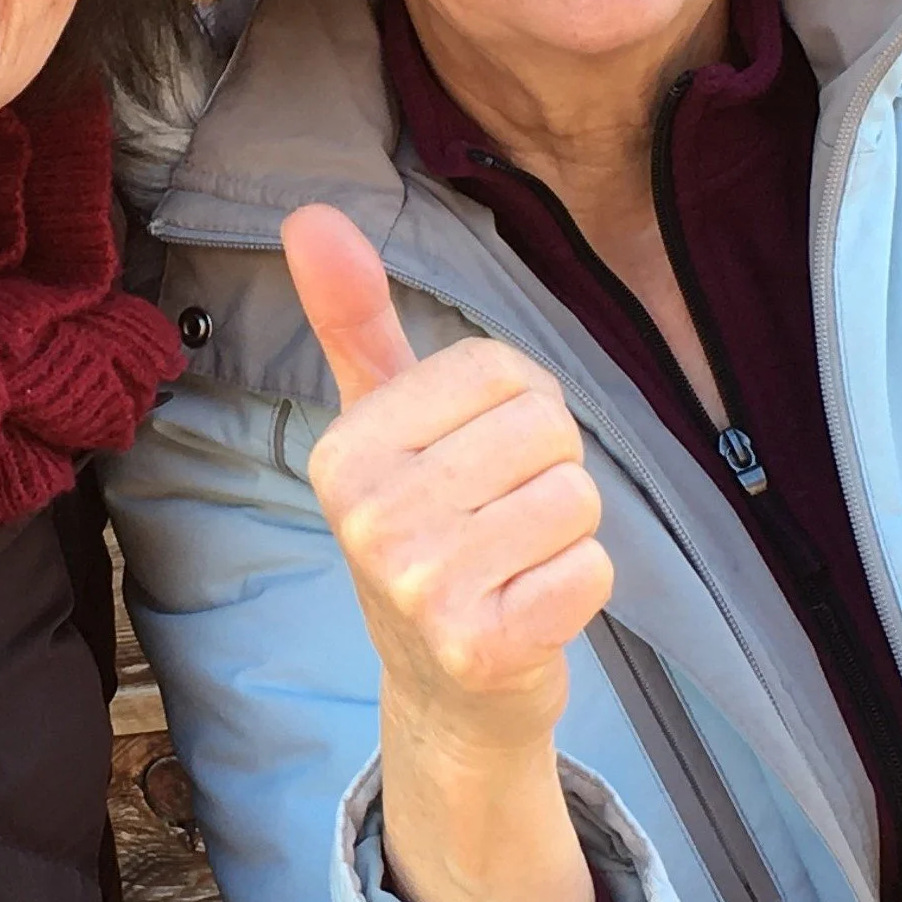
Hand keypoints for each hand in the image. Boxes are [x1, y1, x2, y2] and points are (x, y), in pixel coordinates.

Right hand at [283, 202, 612, 755]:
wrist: (446, 688)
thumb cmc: (426, 529)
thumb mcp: (382, 420)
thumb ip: (354, 318)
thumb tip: (309, 212)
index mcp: (343, 450)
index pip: (498, 369)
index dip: (517, 405)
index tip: (475, 457)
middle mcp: (370, 515)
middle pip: (546, 427)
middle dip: (548, 466)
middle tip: (499, 516)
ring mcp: (421, 585)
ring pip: (576, 495)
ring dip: (568, 529)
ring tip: (515, 560)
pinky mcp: (483, 645)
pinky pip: (593, 568)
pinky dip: (582, 584)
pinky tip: (531, 607)